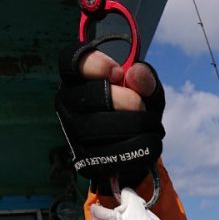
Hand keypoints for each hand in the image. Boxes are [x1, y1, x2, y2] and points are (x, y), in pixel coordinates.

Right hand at [55, 42, 164, 189]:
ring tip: (149, 126)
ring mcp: (72, 132)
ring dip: (133, 126)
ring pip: (96, 126)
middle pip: (90, 95)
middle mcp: (68, 103)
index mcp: (79, 78)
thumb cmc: (137, 111)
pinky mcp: (83, 158)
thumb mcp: (147, 91)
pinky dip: (135, 149)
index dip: (94, 64)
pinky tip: (148, 144)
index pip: (71, 61)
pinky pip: (108, 154)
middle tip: (140, 105)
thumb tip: (136, 74)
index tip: (118, 73)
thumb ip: (145, 79)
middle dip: (124, 100)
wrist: (137, 152)